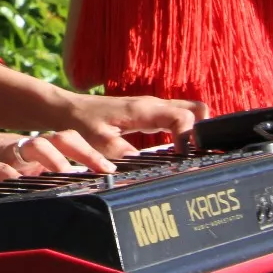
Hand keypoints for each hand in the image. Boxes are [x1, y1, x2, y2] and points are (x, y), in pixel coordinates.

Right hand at [0, 120, 169, 182]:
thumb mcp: (2, 169)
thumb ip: (26, 176)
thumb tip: (54, 190)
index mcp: (27, 147)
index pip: (66, 141)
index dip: (91, 150)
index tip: (117, 165)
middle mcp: (18, 145)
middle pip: (58, 139)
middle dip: (85, 152)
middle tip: (108, 168)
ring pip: (32, 147)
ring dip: (53, 158)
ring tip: (70, 171)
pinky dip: (12, 175)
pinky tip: (23, 183)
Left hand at [57, 93, 208, 157]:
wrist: (68, 110)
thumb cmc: (81, 123)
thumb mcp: (98, 141)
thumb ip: (121, 152)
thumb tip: (143, 167)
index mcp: (144, 110)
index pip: (184, 118)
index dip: (191, 138)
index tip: (185, 158)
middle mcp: (153, 105)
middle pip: (196, 110)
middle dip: (205, 131)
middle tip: (198, 156)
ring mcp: (153, 107)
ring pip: (189, 112)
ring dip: (197, 131)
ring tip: (193, 156)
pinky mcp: (150, 113)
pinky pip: (178, 117)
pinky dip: (186, 130)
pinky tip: (182, 150)